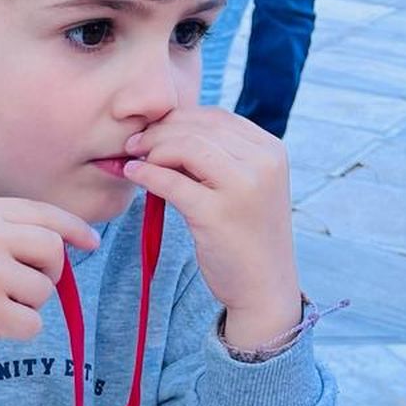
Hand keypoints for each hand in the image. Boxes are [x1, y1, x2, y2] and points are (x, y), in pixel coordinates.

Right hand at [0, 197, 99, 405]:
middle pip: (53, 249)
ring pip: (43, 291)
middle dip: (52, 273)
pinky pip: (31, 324)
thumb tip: (62, 248)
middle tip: (28, 291)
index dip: (73, 229)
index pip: (43, 214)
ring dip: (24, 308)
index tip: (90, 242)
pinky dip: (14, 333)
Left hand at [124, 108, 300, 349]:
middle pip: (199, 128)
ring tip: (133, 158)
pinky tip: (133, 173)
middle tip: (133, 142)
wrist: (264, 288)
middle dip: (159, 131)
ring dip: (152, 149)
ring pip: (185, 147)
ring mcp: (243, 187)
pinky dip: (146, 174)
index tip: (152, 130)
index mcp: (271, 150)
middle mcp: (263, 163)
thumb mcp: (245, 187)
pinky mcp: (217, 214)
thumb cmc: (246, 237)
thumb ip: (220, 159)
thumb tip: (168, 133)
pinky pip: (171, 182)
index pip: (217, 117)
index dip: (178, 118)